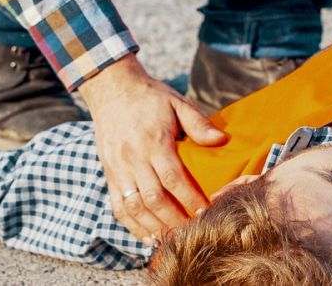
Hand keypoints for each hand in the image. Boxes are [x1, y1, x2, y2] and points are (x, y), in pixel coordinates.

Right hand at [78, 54, 227, 242]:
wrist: (112, 90)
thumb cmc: (150, 97)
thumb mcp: (177, 102)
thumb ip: (198, 123)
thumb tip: (221, 140)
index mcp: (153, 140)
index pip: (173, 176)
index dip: (190, 198)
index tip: (206, 212)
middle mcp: (133, 157)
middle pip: (153, 198)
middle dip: (174, 220)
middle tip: (193, 234)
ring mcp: (118, 168)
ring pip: (134, 207)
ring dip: (153, 227)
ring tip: (172, 241)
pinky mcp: (109, 175)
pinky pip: (118, 206)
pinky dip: (132, 225)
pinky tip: (148, 237)